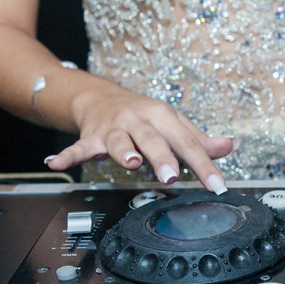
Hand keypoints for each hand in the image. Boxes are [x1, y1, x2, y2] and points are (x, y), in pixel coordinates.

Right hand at [43, 85, 231, 192]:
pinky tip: (55, 163)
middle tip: (171, 178)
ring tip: (130, 164)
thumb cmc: (146, 118)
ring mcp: (114, 128)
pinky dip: (67, 155)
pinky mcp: (91, 136)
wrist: (102, 97)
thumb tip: (230, 146)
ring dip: (123, 152)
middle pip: (153, 140)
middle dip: (162, 158)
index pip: (188, 142)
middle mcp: (139, 120)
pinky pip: (78, 147)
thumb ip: (199, 140)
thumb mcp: (174, 125)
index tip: (217, 186)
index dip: (204, 165)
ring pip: (119, 141)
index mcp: (163, 117)